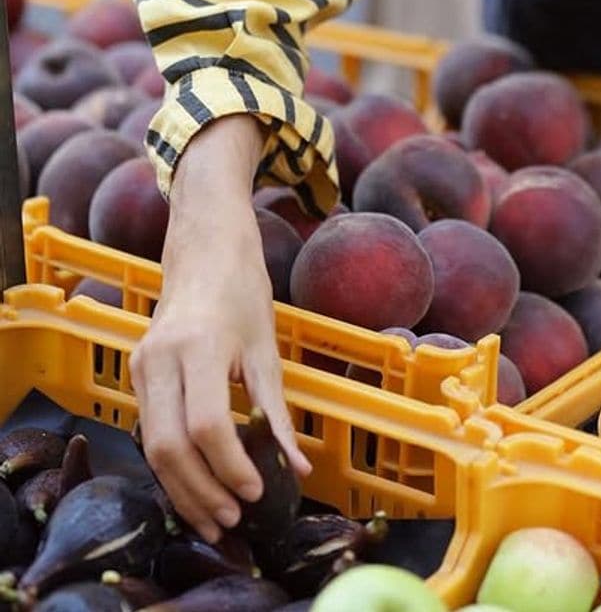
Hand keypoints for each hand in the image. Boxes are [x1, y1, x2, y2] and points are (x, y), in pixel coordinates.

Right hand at [130, 118, 310, 540]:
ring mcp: (142, 364)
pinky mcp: (137, 371)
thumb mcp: (267, 347)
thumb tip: (299, 469)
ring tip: (215, 519)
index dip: (232, 467)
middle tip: (234, 521)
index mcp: (199, 346)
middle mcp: (160, 358)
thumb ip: (277, 412)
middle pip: (169, 446)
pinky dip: (171, 466)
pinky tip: (196, 487)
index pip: (208, 425)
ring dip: (182, 489)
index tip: (258, 491)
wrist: (203, 243)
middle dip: (200, 492)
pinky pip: (149, 430)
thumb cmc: (241, 287)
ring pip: (152, 446)